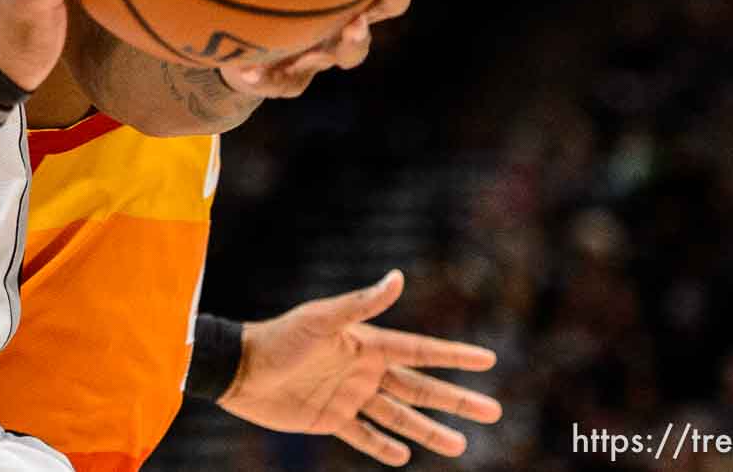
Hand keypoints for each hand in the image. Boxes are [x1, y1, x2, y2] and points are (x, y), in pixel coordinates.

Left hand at [222, 270, 501, 465]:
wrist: (239, 369)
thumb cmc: (279, 338)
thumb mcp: (321, 319)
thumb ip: (361, 303)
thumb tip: (398, 277)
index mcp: (366, 344)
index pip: (420, 351)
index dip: (454, 356)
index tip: (488, 360)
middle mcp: (364, 370)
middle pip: (420, 388)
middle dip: (456, 399)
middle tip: (493, 410)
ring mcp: (349, 396)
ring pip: (399, 416)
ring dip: (429, 430)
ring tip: (460, 446)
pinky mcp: (330, 419)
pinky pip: (363, 435)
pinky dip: (383, 446)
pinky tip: (403, 456)